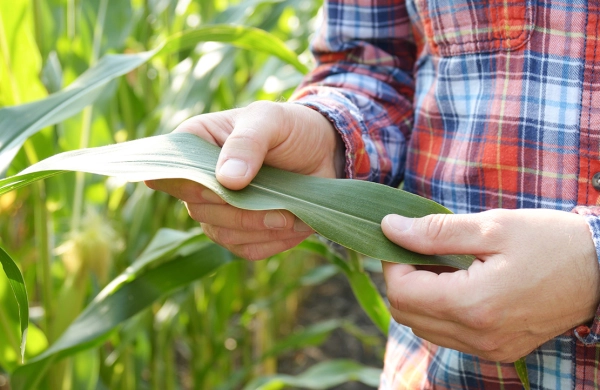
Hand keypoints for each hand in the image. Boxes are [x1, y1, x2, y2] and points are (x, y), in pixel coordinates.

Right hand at [147, 101, 343, 259]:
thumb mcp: (271, 120)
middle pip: (199, 209)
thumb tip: (227, 180)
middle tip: (279, 208)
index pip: (171, 171)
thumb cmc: (290, 128)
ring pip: (221, 233)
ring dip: (259, 229)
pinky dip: (271, 242)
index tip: (230, 187)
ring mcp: (217, 209)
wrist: (322, 152)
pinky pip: (245, 249)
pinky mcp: (240, 232)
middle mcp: (199, 179)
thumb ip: (248, 142)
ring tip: (290, 216)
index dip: (195, 186)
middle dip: (240, 212)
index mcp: (195, 143)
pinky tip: (293, 225)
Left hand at [380, 208, 599, 361]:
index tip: (403, 240)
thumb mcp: (491, 227)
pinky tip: (458, 284)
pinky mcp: (498, 350)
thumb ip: (434, 231)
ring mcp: (488, 348)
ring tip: (441, 265)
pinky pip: (449, 335)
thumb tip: (388, 228)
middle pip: (406, 314)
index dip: (392, 263)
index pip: (402, 292)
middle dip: (402, 279)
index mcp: (473, 304)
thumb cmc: (550, 241)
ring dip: (420, 296)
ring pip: (424, 327)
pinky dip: (440, 311)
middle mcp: (477, 335)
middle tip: (420, 250)